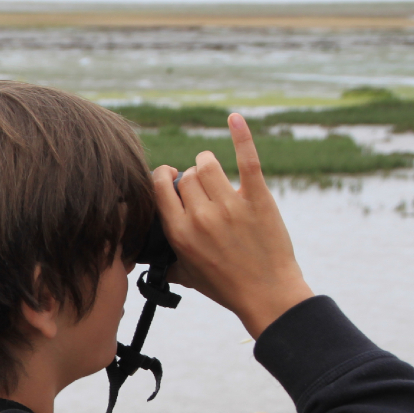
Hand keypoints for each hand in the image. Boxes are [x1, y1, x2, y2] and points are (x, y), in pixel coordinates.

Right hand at [151, 113, 312, 338]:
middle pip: (187, 174)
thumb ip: (164, 262)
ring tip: (216, 175)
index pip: (160, 186)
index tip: (172, 179)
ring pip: (209, 164)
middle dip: (193, 177)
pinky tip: (235, 118)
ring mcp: (230, 206)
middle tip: (203, 190)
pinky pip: (247, 160)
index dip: (165, 177)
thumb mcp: (186, 275)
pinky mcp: (257, 200)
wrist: (268, 294)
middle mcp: (201, 216)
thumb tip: (146, 260)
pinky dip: (242, 136)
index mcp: (179, 232)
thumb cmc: (226, 287)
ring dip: (210, 164)